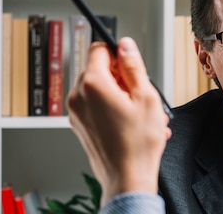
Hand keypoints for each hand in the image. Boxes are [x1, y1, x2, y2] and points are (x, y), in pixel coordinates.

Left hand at [67, 37, 171, 204]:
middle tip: (139, 93)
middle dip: (121, 77)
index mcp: (93, 84)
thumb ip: (133, 66)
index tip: (130, 65)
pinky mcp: (79, 125)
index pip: (99, 48)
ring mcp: (76, 112)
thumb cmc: (137, 143)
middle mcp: (78, 96)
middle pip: (98, 69)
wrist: (127, 176)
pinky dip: (113, 108)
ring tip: (141, 112)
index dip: (118, 53)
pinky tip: (133, 122)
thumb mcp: (146, 96)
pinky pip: (96, 105)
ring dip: (120, 94)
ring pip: (99, 88)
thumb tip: (125, 45)